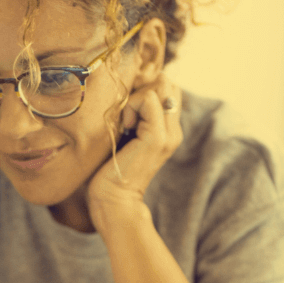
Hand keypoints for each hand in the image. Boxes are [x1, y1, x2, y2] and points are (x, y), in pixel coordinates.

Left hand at [87, 75, 182, 233]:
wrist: (113, 199)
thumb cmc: (110, 169)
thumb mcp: (125, 135)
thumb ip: (134, 115)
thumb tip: (129, 90)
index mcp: (168, 129)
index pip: (168, 88)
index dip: (145, 88)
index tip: (127, 110)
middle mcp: (173, 130)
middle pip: (168, 84)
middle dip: (142, 88)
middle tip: (126, 113)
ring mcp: (169, 134)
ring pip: (159, 87)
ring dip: (135, 98)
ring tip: (125, 123)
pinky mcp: (157, 137)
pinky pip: (148, 99)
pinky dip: (131, 106)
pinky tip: (124, 127)